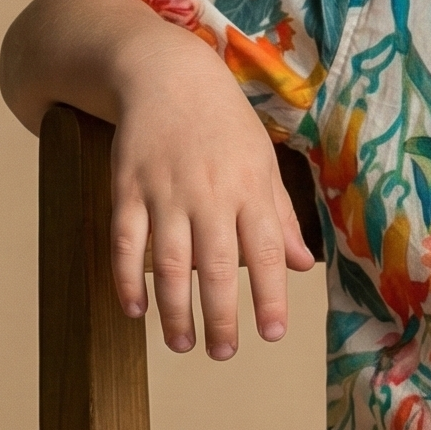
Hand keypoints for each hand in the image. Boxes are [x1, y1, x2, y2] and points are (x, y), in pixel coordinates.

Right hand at [109, 34, 314, 358]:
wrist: (168, 75)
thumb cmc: (224, 125)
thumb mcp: (263, 163)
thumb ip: (280, 217)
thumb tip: (303, 266)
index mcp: (251, 188)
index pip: (267, 253)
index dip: (270, 296)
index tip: (272, 333)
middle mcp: (210, 193)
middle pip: (218, 266)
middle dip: (222, 315)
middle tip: (223, 354)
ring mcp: (165, 191)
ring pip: (171, 261)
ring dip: (175, 309)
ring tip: (182, 344)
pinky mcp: (127, 187)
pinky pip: (126, 241)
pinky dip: (128, 279)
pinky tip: (135, 310)